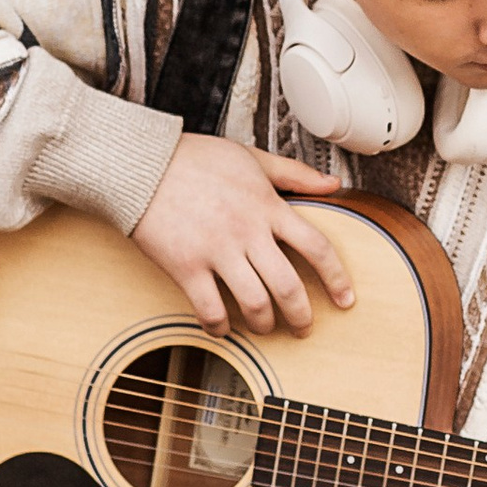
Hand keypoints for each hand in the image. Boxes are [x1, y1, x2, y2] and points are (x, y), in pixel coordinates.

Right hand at [132, 135, 352, 337]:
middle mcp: (247, 232)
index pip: (317, 247)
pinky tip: (224, 328)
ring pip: (254, 304)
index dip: (336, 278)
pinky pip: (210, 310)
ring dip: (265, 325)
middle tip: (304, 328)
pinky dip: (221, 327)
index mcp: (267, 206)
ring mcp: (216, 251)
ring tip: (266, 329)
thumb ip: (295, 173)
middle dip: (302, 316)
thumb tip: (334, 184)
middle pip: (289, 286)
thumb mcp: (251, 158)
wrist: (141, 164)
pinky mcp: (186, 266)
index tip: (345, 299)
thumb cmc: (195, 159)